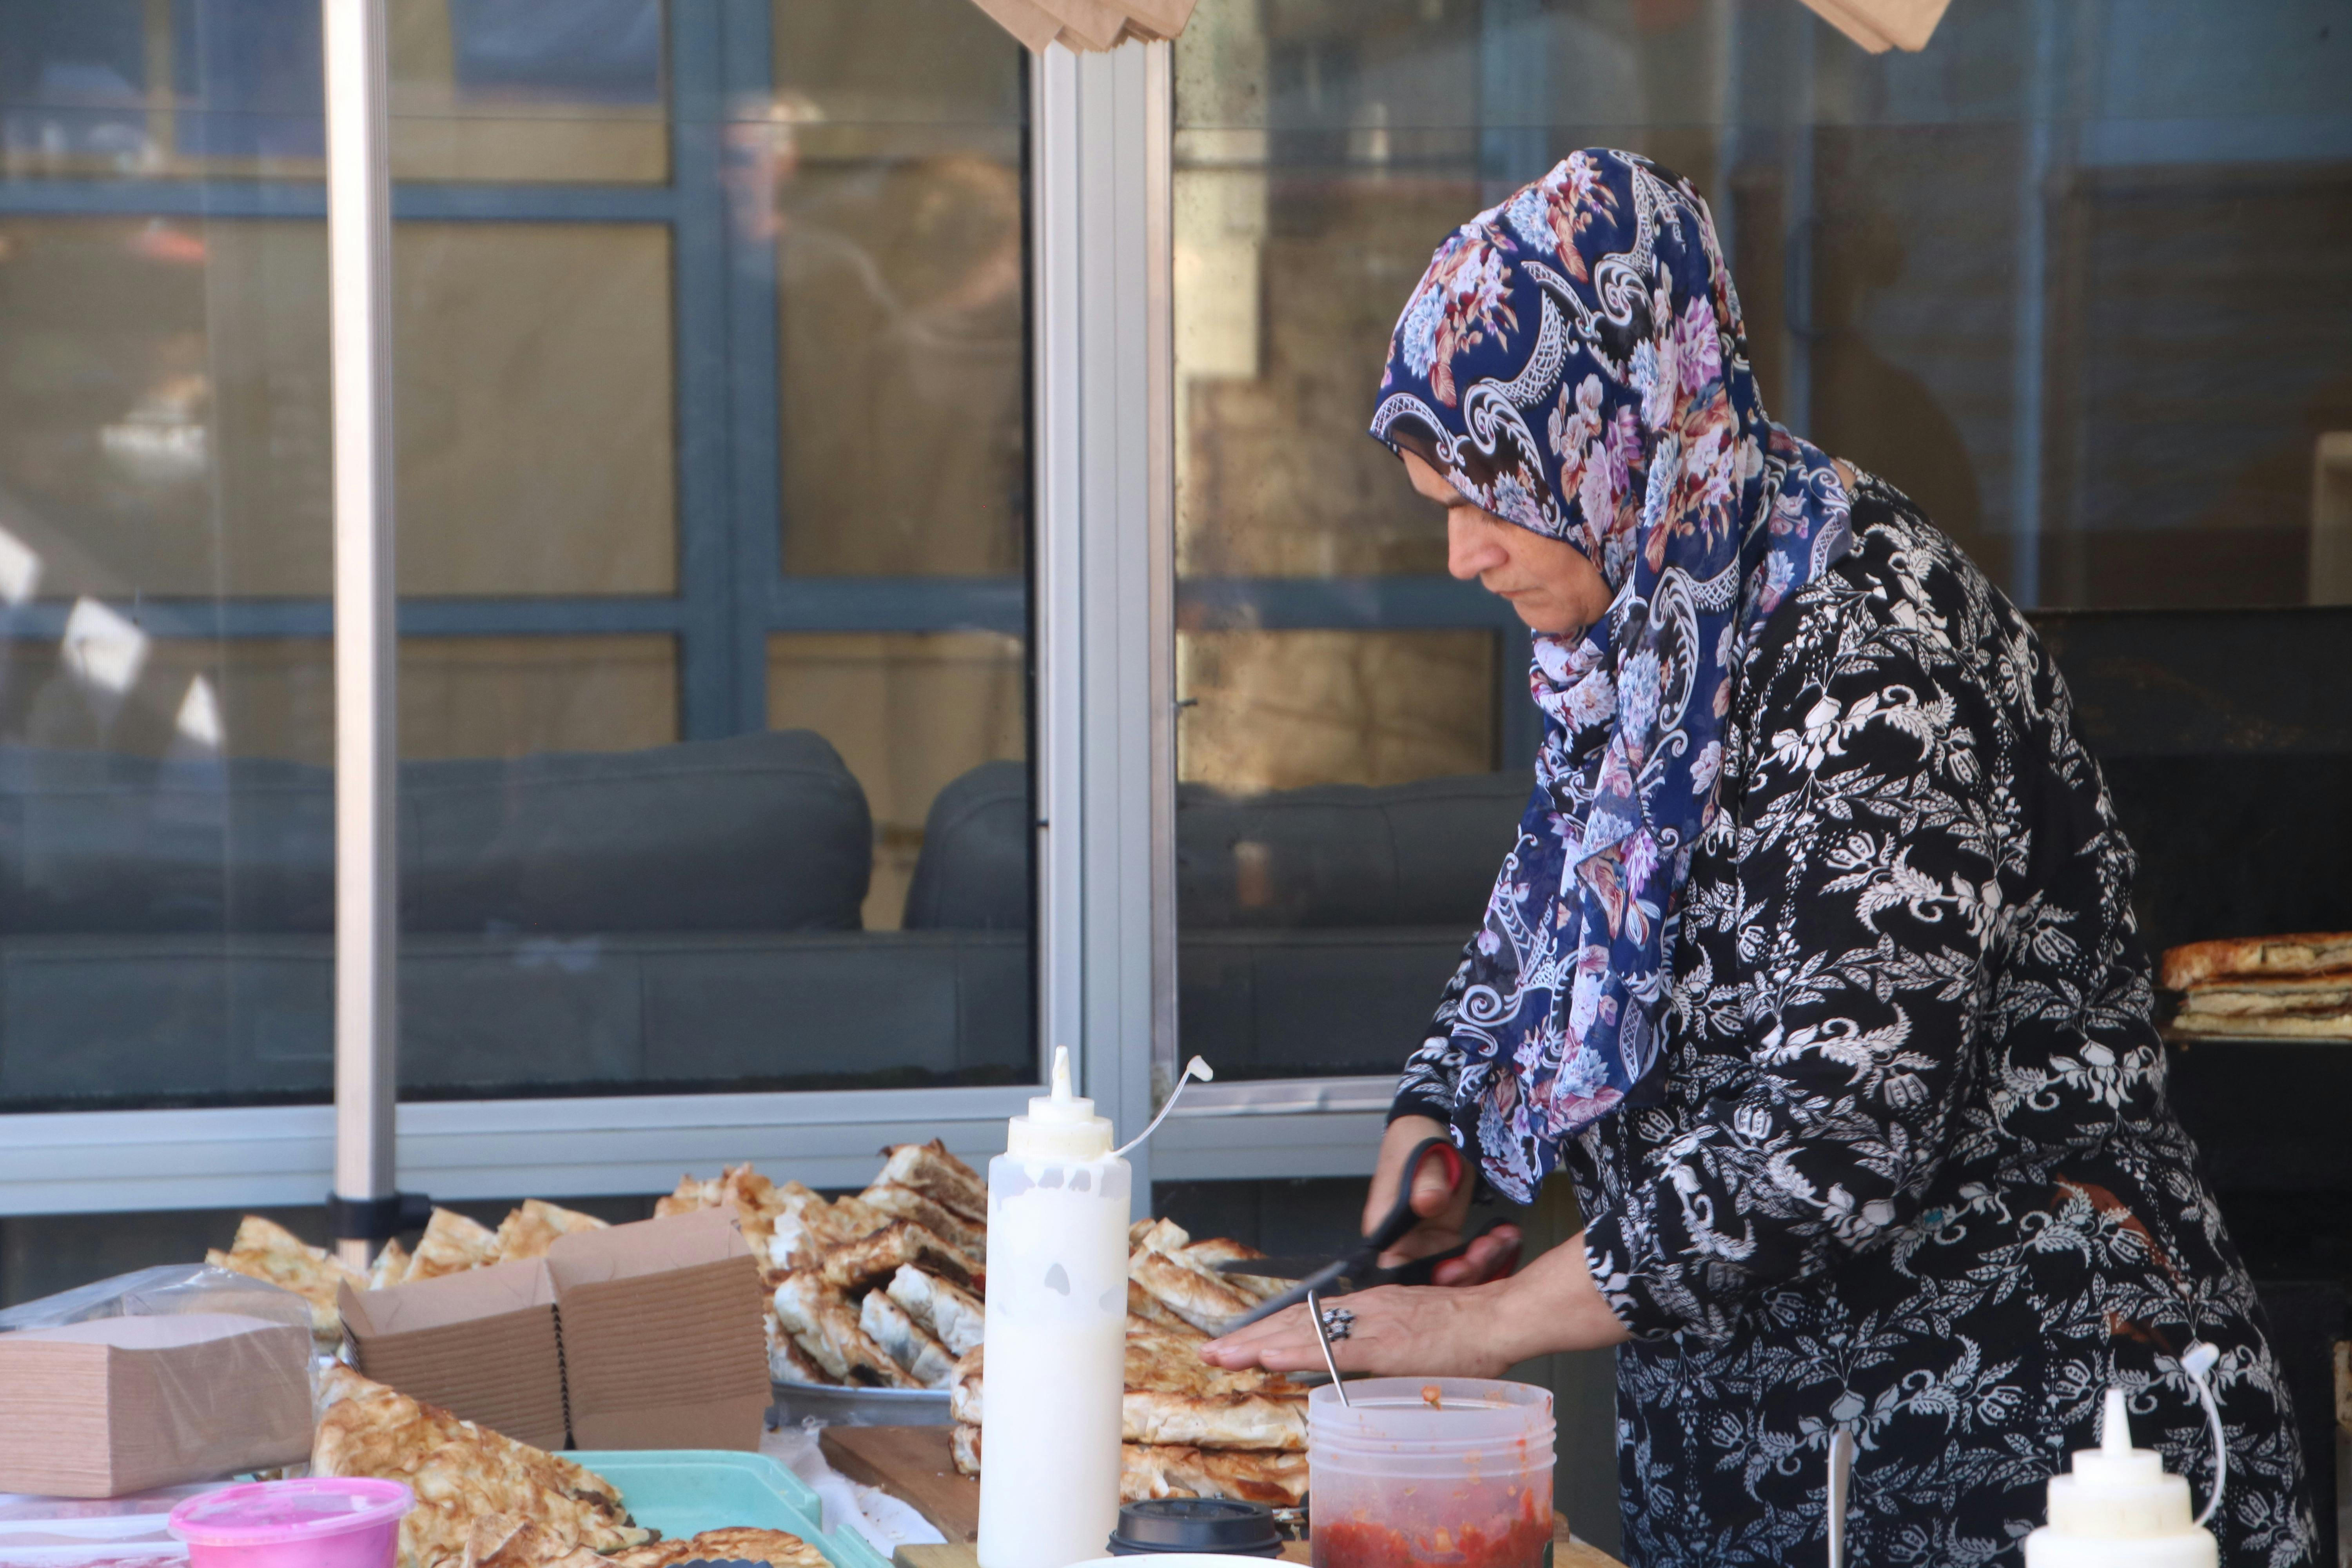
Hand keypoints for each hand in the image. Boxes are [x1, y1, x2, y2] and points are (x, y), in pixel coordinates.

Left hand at [1198, 1229, 1632, 1375]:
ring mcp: (1370, 1323)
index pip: (1307, 1319)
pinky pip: (1331, 1347)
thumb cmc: (1462, 1331)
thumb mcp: (1410, 1336)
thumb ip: (1380, 1349)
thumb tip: (1353, 1367)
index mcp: (1368, 1309)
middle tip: (1211, 1351)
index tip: (1237, 1342)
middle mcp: (1362, 1310)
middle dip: (1249, 1338)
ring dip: (1259, 1343)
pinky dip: (1297, 1351)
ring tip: (1224, 1354)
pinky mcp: (1383, 1342)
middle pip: (1295, 1323)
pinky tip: (1270, 1357)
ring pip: (1303, 1331)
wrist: (1497, 1318)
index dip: (1269, 1330)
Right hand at [1368, 1116, 1521, 1284]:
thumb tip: (1428, 1204)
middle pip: (1430, 1280)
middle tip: (1488, 1249)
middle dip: (1464, 1273)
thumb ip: (1425, 1182)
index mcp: (1387, 1229)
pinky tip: (1508, 1235)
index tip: (1454, 1270)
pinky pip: (1470, 1257)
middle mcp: (1406, 1243)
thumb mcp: (1422, 1156)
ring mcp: (1429, 1243)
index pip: (1394, 1270)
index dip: (1422, 1281)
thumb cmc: (1417, 1140)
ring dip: (1483, 1262)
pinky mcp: (1450, 1238)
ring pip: (1455, 1272)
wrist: (1435, 1127)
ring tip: (1503, 1238)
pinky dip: (1492, 1251)